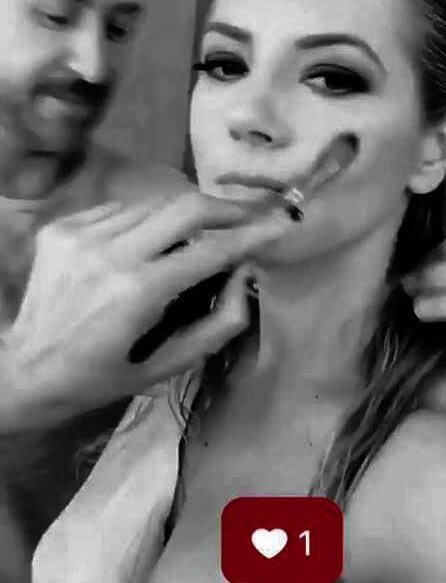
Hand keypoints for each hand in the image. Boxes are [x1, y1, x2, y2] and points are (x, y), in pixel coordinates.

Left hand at [0, 191, 290, 428]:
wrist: (22, 369)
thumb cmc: (100, 378)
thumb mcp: (165, 367)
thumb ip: (217, 325)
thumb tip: (247, 277)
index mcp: (138, 292)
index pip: (212, 250)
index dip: (254, 234)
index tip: (283, 222)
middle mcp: (110, 253)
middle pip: (185, 207)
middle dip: (226, 207)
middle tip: (248, 215)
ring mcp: (81, 234)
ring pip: (153, 205)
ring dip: (182, 218)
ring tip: (194, 238)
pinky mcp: (63, 228)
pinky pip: (120, 211)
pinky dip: (143, 224)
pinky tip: (143, 247)